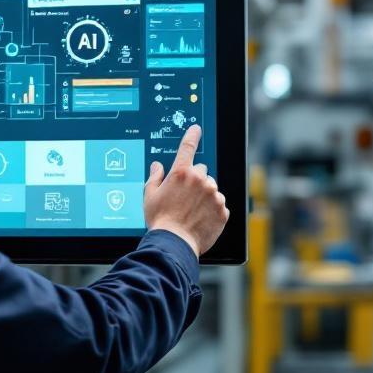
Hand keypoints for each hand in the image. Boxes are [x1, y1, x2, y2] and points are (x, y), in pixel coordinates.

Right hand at [143, 125, 229, 256]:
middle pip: (202, 172)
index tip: (196, 129)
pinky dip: (213, 210)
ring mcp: (214, 195)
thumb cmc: (160, 220)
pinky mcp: (223, 210)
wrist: (174, 243)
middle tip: (185, 197)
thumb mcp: (150, 196)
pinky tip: (201, 219)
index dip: (192, 136)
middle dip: (195, 180)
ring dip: (205, 195)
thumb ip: (155, 178)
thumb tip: (158, 167)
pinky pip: (219, 204)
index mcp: (181, 173)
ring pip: (212, 188)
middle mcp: (200, 180)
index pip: (187, 147)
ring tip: (193, 211)